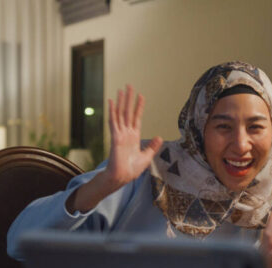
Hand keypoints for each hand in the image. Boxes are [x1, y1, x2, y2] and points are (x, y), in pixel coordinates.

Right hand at [65, 85, 162, 213]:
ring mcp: (120, 134)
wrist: (123, 177)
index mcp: (134, 136)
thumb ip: (152, 146)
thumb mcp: (147, 156)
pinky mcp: (115, 137)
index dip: (138, 107)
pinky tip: (112, 101)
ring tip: (122, 89)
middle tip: (129, 85)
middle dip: (129, 99)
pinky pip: (113, 121)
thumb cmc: (132, 169)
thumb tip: (159, 137)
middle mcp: (126, 133)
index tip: (141, 96)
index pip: (136, 117)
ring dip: (122, 101)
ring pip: (121, 113)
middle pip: (128, 112)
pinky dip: (113, 111)